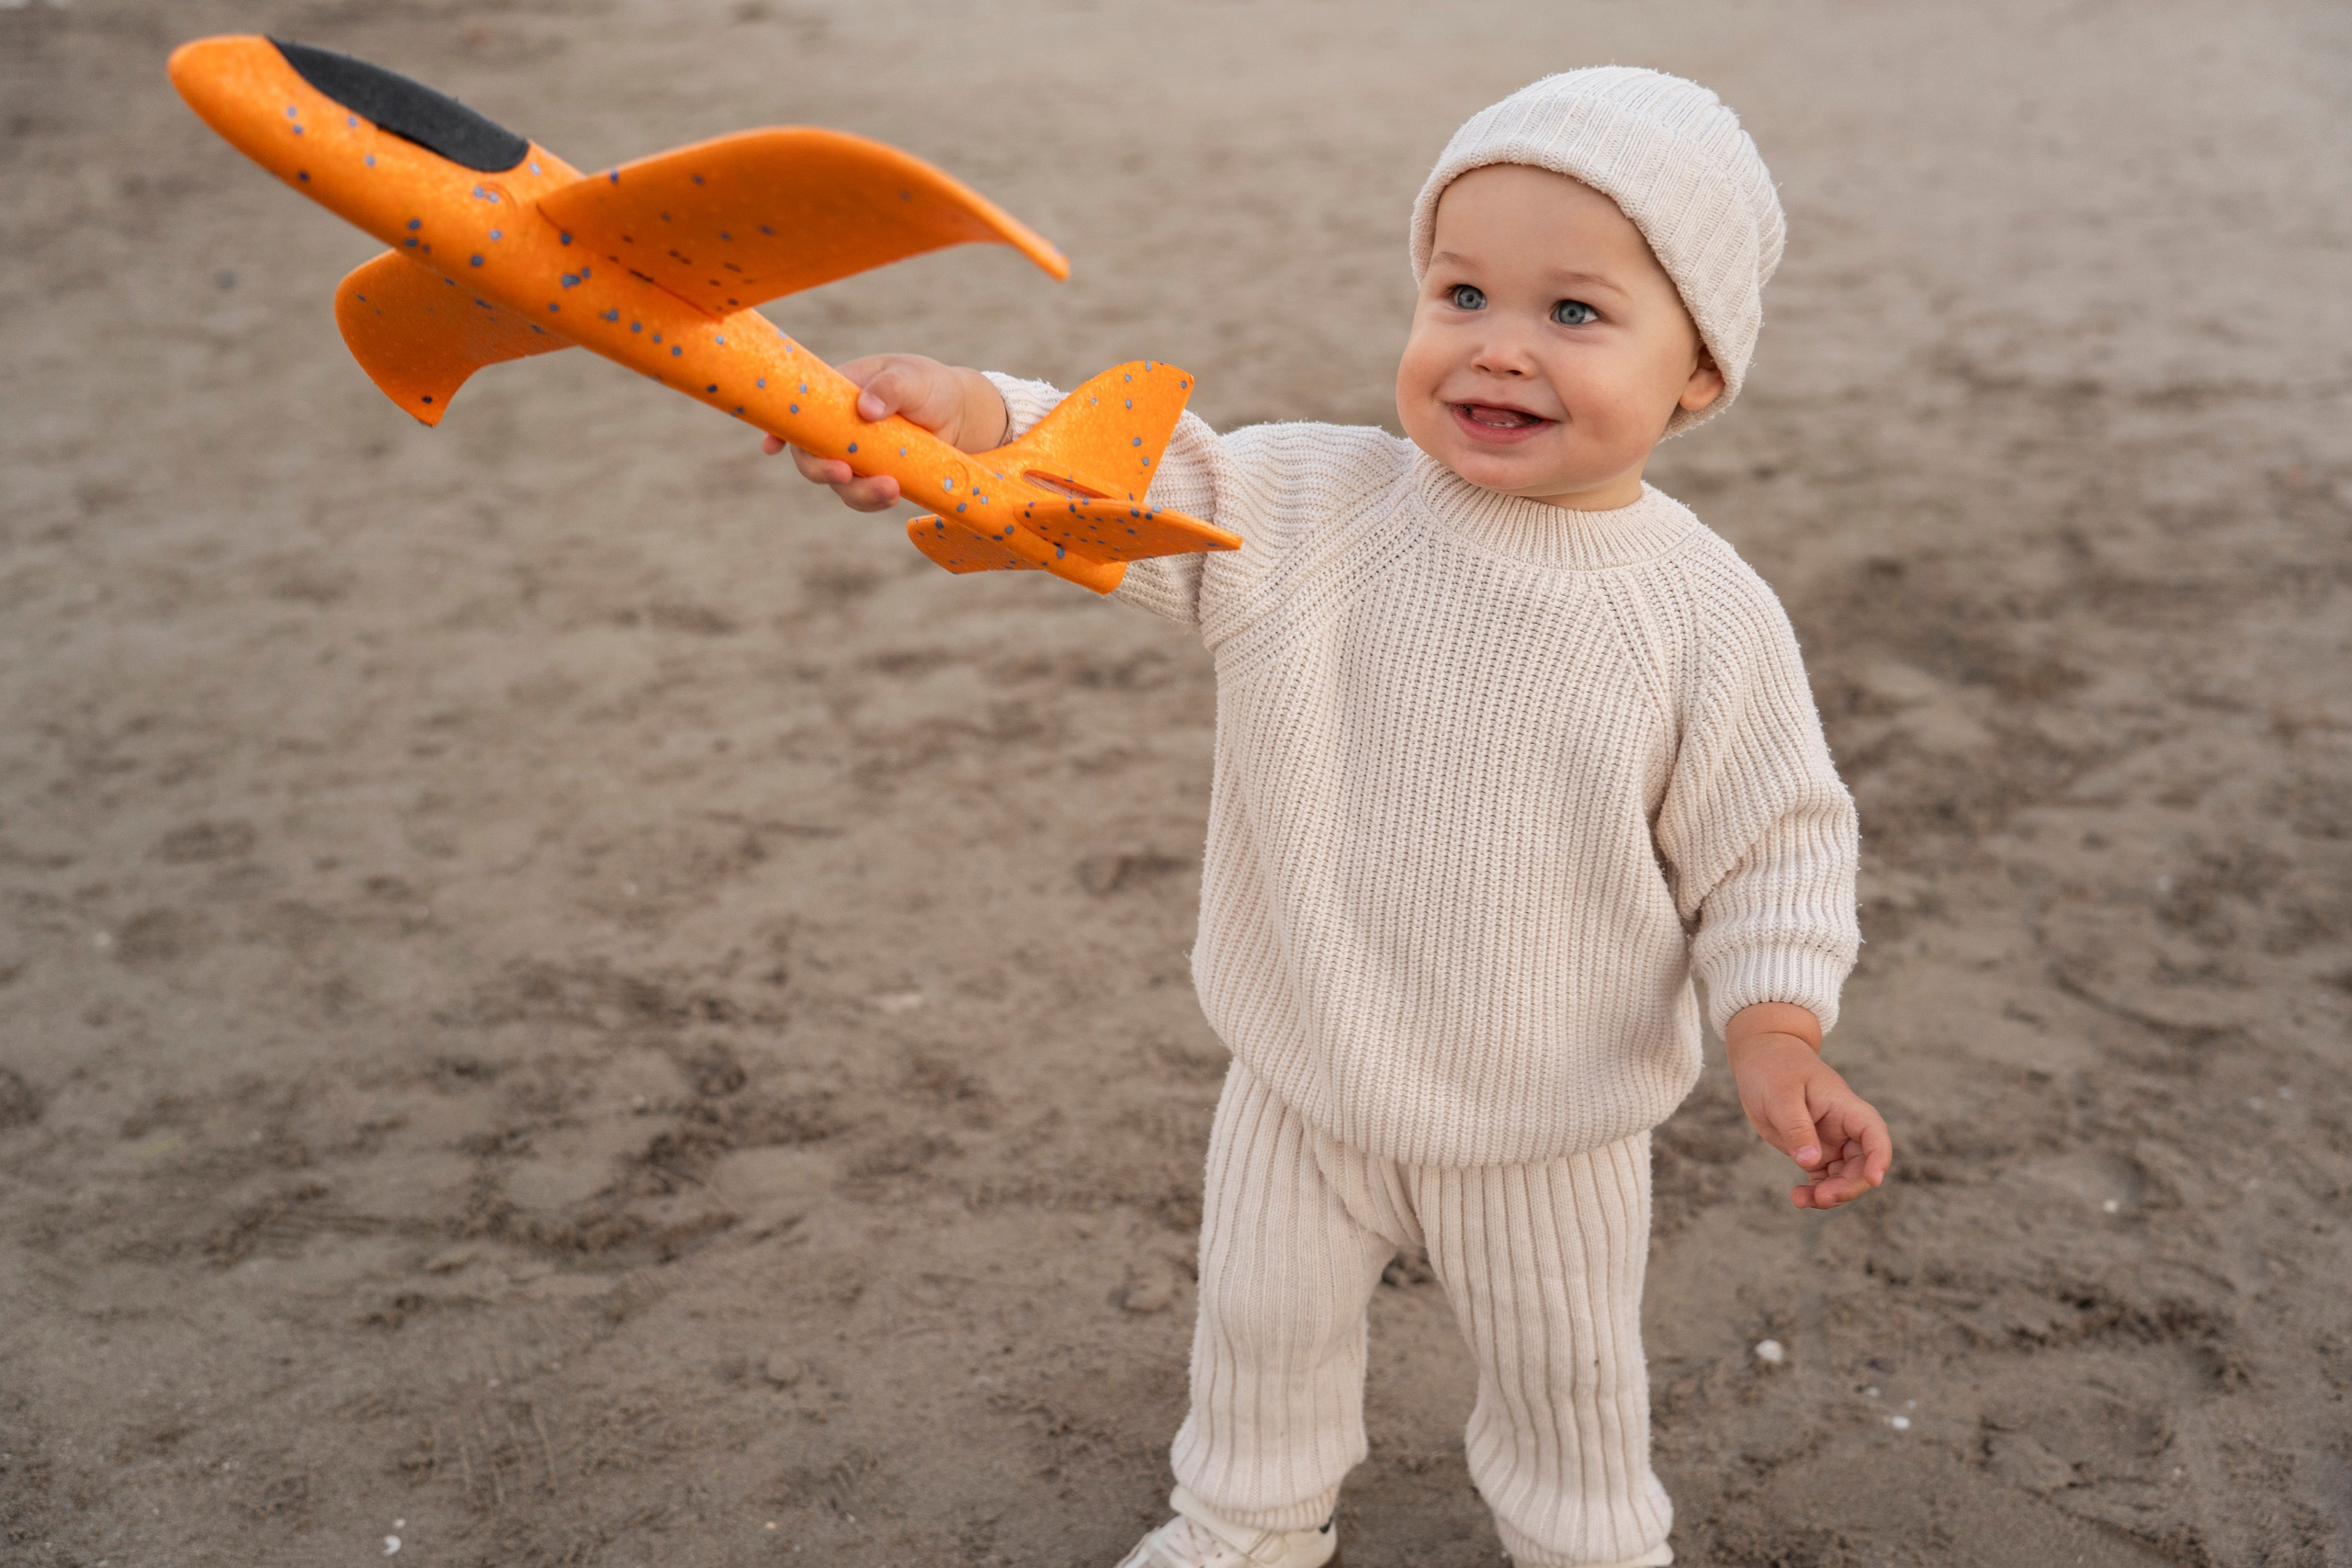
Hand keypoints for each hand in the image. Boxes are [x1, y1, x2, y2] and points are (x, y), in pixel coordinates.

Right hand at [762, 353, 1009, 511]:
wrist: (961, 415)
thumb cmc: (930, 386)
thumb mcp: (913, 377)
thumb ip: (891, 387)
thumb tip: (865, 409)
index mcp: (837, 395)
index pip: (799, 412)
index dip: (781, 429)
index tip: (772, 447)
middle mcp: (838, 429)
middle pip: (811, 456)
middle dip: (822, 470)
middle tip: (844, 473)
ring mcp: (856, 457)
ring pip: (840, 483)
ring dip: (858, 491)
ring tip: (890, 488)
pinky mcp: (875, 478)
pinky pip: (864, 496)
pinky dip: (874, 499)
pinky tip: (892, 495)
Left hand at [1724, 1002, 1891, 1209]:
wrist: (1761, 1057)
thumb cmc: (1773, 1068)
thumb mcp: (1780, 1095)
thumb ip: (1796, 1127)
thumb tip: (1810, 1162)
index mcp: (1844, 1107)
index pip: (1874, 1133)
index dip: (1879, 1158)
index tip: (1874, 1180)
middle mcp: (1845, 1127)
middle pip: (1862, 1164)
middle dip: (1848, 1186)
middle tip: (1821, 1198)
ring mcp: (1831, 1141)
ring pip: (1844, 1177)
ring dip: (1830, 1194)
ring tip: (1800, 1200)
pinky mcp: (1814, 1150)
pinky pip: (1825, 1178)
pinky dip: (1816, 1191)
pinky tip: (1799, 1197)